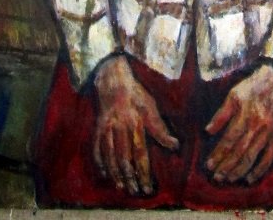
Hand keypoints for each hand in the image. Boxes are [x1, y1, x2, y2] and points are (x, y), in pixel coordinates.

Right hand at [93, 55, 178, 195]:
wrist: (113, 81)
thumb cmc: (136, 95)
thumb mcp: (151, 107)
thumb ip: (160, 129)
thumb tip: (175, 145)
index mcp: (135, 122)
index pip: (140, 153)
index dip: (143, 172)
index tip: (148, 187)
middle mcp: (119, 126)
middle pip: (124, 158)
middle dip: (130, 177)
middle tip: (136, 191)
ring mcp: (107, 128)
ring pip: (110, 156)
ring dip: (116, 174)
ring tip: (122, 186)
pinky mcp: (98, 128)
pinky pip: (97, 149)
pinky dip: (100, 162)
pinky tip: (106, 173)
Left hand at [205, 63, 272, 184]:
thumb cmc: (251, 88)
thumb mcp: (233, 95)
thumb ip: (221, 114)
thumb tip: (208, 131)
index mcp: (246, 114)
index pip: (230, 140)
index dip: (218, 154)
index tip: (209, 164)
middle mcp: (259, 126)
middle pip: (240, 152)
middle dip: (226, 166)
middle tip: (216, 176)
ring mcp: (270, 133)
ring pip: (253, 157)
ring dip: (240, 171)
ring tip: (228, 179)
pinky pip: (269, 158)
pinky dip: (259, 170)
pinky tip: (249, 178)